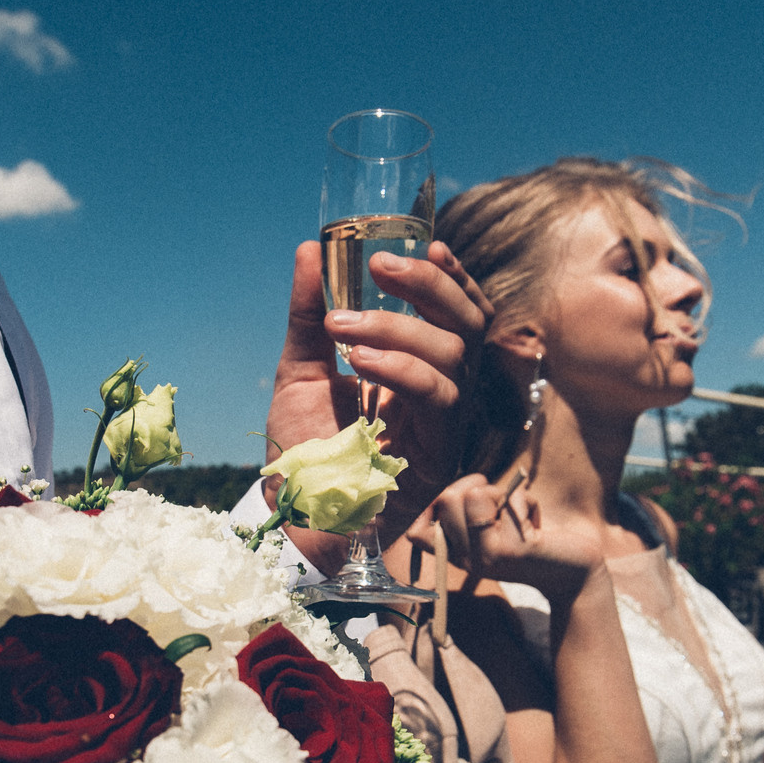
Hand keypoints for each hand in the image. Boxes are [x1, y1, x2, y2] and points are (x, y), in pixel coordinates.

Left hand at [265, 240, 488, 571]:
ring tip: (343, 330)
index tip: (429, 243)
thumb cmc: (304, 452)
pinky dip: (402, 369)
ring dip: (399, 328)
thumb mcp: (301, 370)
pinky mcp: (439, 456)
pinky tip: (361, 360)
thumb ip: (311, 314)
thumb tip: (310, 248)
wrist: (294, 519)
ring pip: (454, 356)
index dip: (453, 278)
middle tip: (379, 267)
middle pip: (469, 325)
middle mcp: (441, 395)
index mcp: (419, 371)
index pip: (457, 315)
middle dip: (430, 286)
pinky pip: (438, 398)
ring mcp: (445, 426)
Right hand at [427, 466, 605, 606]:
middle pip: (446, 498)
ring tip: (518, 512)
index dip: (433, 504)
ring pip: (473, 495)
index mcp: (457, 555)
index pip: (416, 533)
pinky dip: (528, 501)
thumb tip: (463, 485)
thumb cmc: (532, 541)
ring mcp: (487, 556)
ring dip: (502, 492)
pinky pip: (511, 500)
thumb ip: (471, 513)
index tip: (464, 498)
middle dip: (476, 485)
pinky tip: (538, 524)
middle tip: (498, 499)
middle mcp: (466, 559)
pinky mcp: (513, 549)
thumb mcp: (493, 531)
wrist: (571, 573)